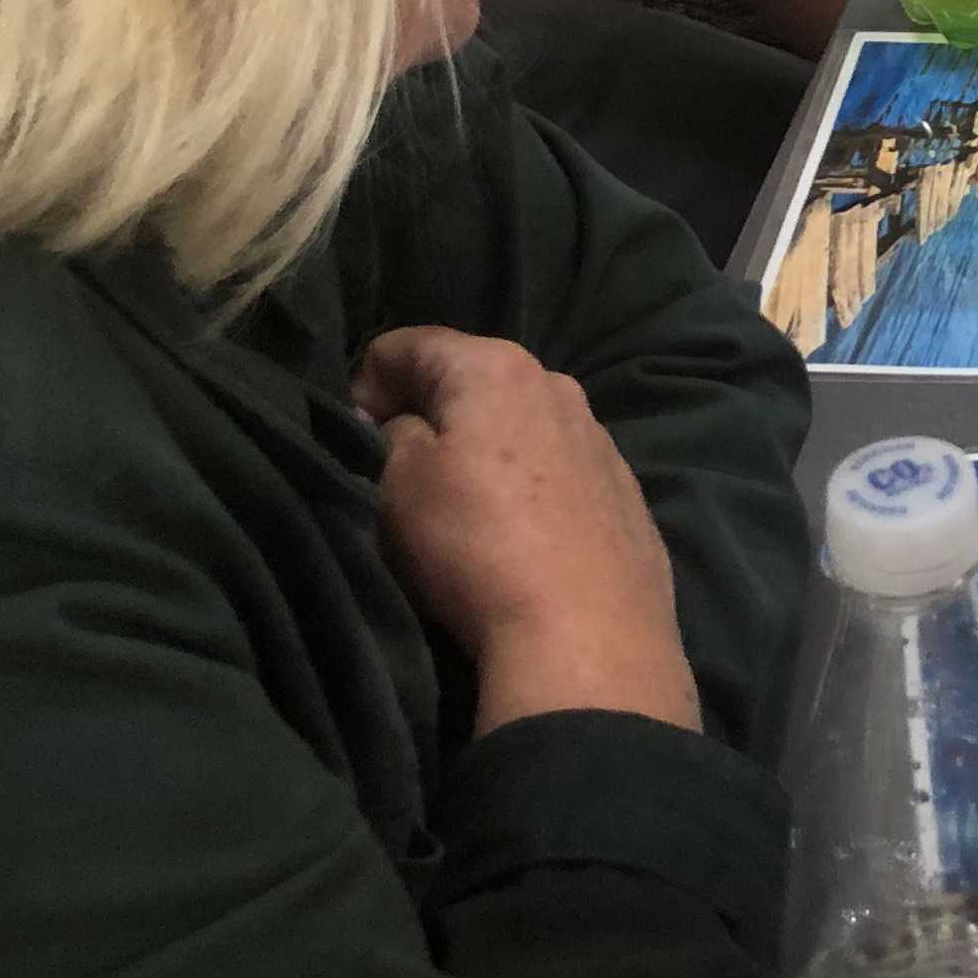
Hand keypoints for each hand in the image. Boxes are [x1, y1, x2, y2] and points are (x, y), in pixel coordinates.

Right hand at [354, 326, 700, 736]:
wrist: (586, 633)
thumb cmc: (474, 546)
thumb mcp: (400, 484)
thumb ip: (393, 435)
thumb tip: (408, 424)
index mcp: (498, 368)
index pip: (409, 344)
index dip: (365, 382)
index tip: (353, 439)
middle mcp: (558, 387)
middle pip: (472, 379)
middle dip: (427, 412)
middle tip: (395, 472)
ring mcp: (601, 440)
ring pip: (520, 425)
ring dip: (483, 450)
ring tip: (458, 509)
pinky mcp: (625, 493)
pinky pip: (558, 471)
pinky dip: (528, 486)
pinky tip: (515, 535)